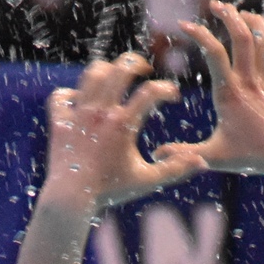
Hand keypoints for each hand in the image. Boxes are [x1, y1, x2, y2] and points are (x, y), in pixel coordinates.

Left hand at [43, 54, 202, 212]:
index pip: (151, 92)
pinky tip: (81, 100)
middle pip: (121, 69)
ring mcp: (78, 114)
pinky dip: (70, 94)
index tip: (173, 95)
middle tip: (145, 70)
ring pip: (92, 74)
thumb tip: (203, 162)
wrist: (71, 200)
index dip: (167, 89)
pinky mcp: (60, 121)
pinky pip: (61, 96)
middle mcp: (100, 112)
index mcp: (123, 124)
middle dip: (137, 63)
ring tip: (115, 76)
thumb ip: (175, 169)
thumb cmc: (111, 191)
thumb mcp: (147, 181)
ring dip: (107, 70)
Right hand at [180, 1, 263, 179]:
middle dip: (229, 16)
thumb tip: (157, 155)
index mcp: (230, 94)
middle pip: (243, 37)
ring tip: (244, 15)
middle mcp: (251, 83)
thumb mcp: (213, 158)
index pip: (214, 53)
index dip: (199, 34)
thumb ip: (184, 155)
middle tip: (217, 6)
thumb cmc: (250, 160)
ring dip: (256, 24)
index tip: (185, 25)